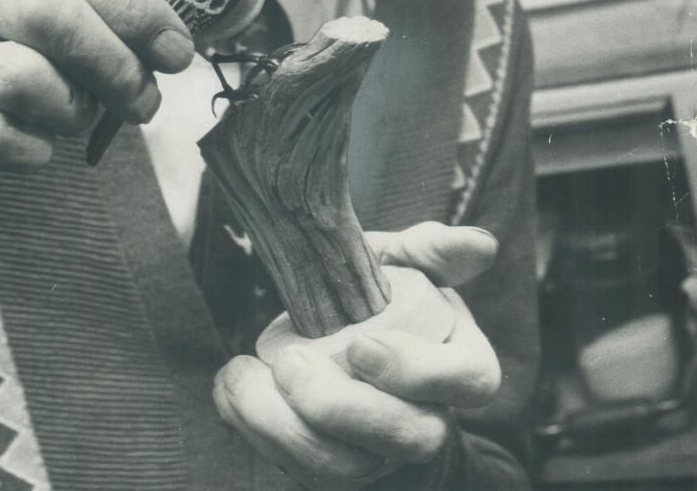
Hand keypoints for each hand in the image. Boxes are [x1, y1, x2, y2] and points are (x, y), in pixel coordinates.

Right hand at [0, 0, 192, 246]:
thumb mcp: (9, 27)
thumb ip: (79, 20)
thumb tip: (170, 43)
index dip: (132, 6)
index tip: (177, 48)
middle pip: (49, 13)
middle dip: (115, 64)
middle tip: (144, 102)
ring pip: (24, 78)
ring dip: (71, 112)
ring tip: (70, 123)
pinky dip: (30, 150)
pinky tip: (30, 150)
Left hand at [213, 222, 500, 489]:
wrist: (340, 330)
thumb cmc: (380, 296)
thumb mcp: (404, 264)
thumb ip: (433, 250)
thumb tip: (480, 244)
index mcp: (460, 364)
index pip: (468, 381)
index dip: (416, 370)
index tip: (360, 344)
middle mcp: (428, 419)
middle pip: (406, 437)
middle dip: (341, 407)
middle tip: (290, 362)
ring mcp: (381, 453)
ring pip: (344, 467)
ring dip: (285, 428)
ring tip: (241, 377)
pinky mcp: (334, 467)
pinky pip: (301, 470)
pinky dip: (258, 430)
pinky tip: (230, 389)